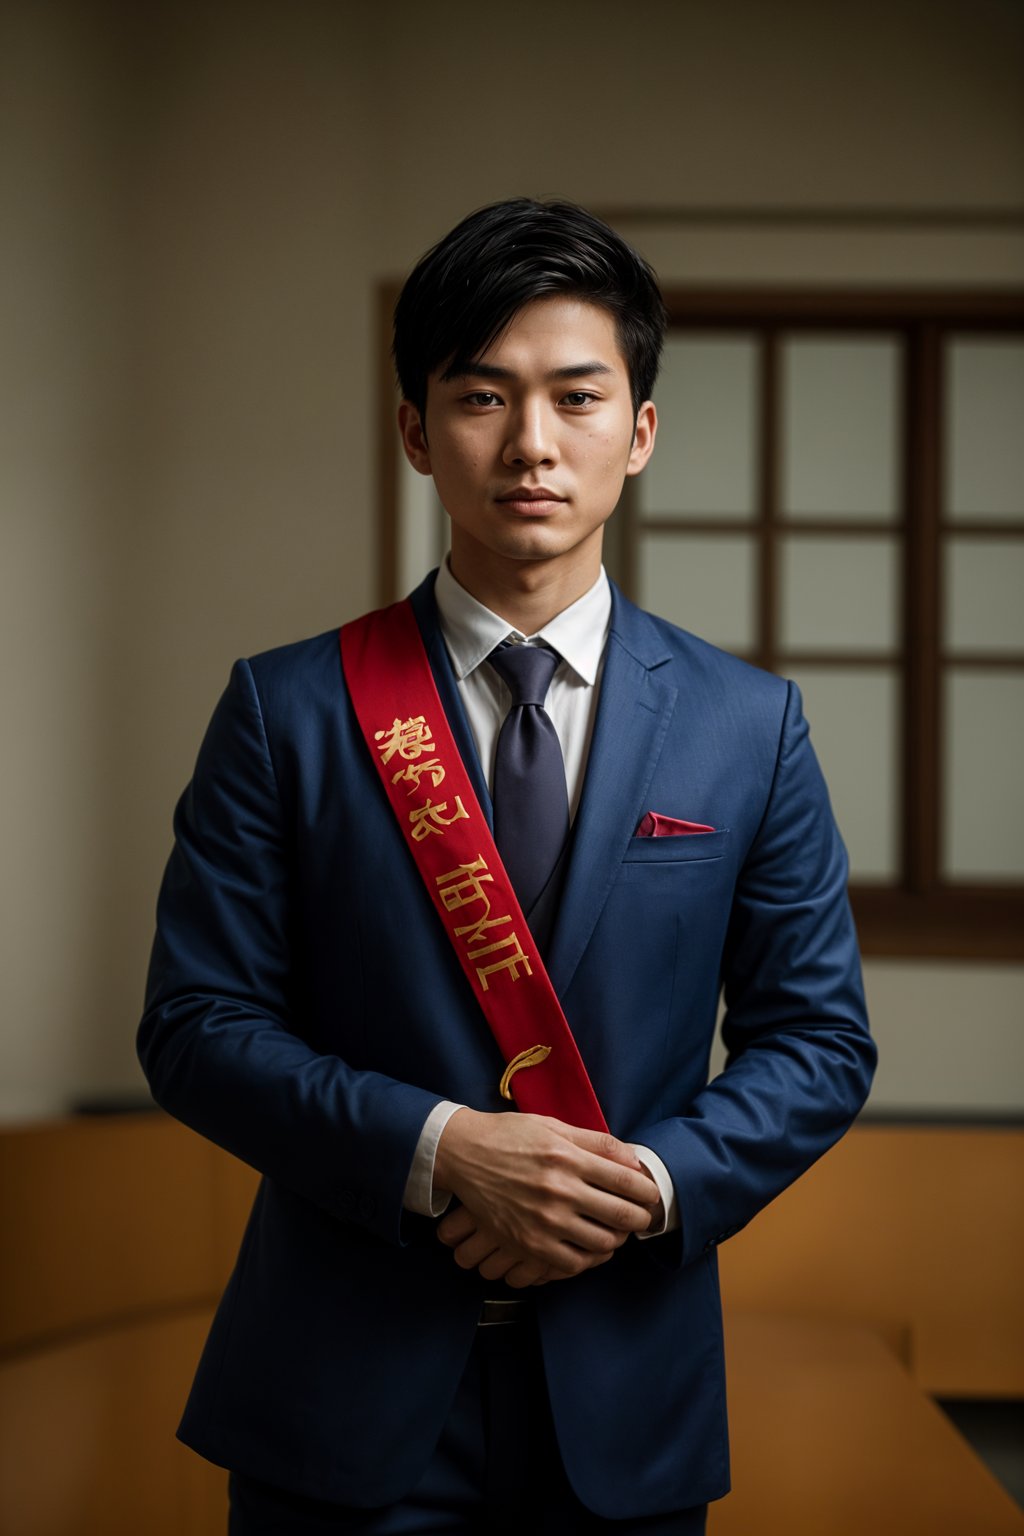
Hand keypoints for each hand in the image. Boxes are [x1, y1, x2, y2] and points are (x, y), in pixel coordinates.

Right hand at [434, 1110, 660, 1282]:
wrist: (463, 1154)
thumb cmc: (509, 1136)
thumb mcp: (554, 1126)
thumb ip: (595, 1141)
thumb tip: (632, 1159)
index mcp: (569, 1157)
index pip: (626, 1181)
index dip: (647, 1191)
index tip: (651, 1195)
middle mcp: (559, 1190)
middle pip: (621, 1215)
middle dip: (640, 1219)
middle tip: (641, 1218)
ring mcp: (543, 1220)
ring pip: (601, 1243)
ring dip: (617, 1240)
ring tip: (616, 1232)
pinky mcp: (527, 1242)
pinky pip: (571, 1263)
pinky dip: (587, 1259)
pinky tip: (589, 1247)